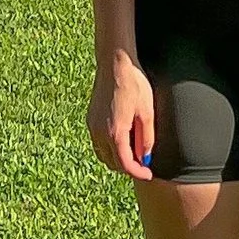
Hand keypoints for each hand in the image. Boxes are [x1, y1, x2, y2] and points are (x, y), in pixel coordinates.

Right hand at [88, 53, 155, 179]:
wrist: (115, 63)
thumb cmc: (134, 84)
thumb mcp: (147, 112)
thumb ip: (146, 138)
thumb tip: (145, 158)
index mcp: (115, 132)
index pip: (125, 164)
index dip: (138, 173)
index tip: (148, 175)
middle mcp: (100, 133)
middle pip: (113, 163)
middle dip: (128, 167)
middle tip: (144, 164)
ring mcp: (92, 126)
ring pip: (103, 155)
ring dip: (117, 159)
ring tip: (134, 153)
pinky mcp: (90, 119)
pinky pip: (98, 143)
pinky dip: (110, 148)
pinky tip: (122, 140)